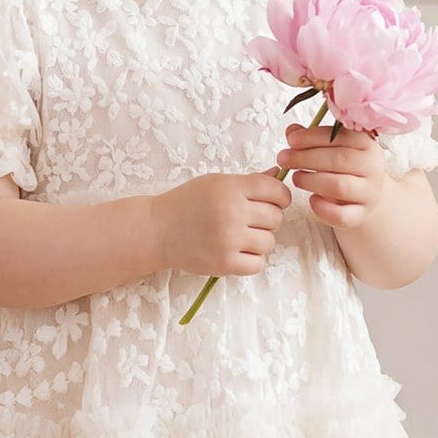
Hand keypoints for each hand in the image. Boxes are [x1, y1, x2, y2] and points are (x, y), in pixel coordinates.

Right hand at [152, 169, 292, 276]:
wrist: (157, 230)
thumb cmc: (187, 203)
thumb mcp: (216, 183)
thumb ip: (249, 181)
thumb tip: (279, 174)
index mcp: (231, 188)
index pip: (276, 192)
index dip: (280, 197)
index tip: (273, 202)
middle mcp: (232, 212)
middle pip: (276, 218)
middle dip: (268, 220)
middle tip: (250, 221)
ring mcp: (229, 240)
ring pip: (269, 242)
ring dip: (260, 241)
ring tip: (241, 237)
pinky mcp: (224, 263)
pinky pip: (258, 264)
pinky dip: (252, 260)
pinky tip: (238, 251)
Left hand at [276, 122, 386, 228]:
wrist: (364, 197)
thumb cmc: (345, 169)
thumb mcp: (332, 149)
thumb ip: (313, 139)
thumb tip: (292, 131)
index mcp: (367, 144)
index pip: (340, 136)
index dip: (312, 137)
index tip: (291, 140)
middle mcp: (373, 167)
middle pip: (339, 160)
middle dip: (306, 158)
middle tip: (284, 159)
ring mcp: (370, 193)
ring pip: (339, 186)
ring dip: (311, 181)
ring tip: (295, 177)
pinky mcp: (362, 215)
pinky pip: (341, 215)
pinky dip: (322, 209)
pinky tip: (311, 200)